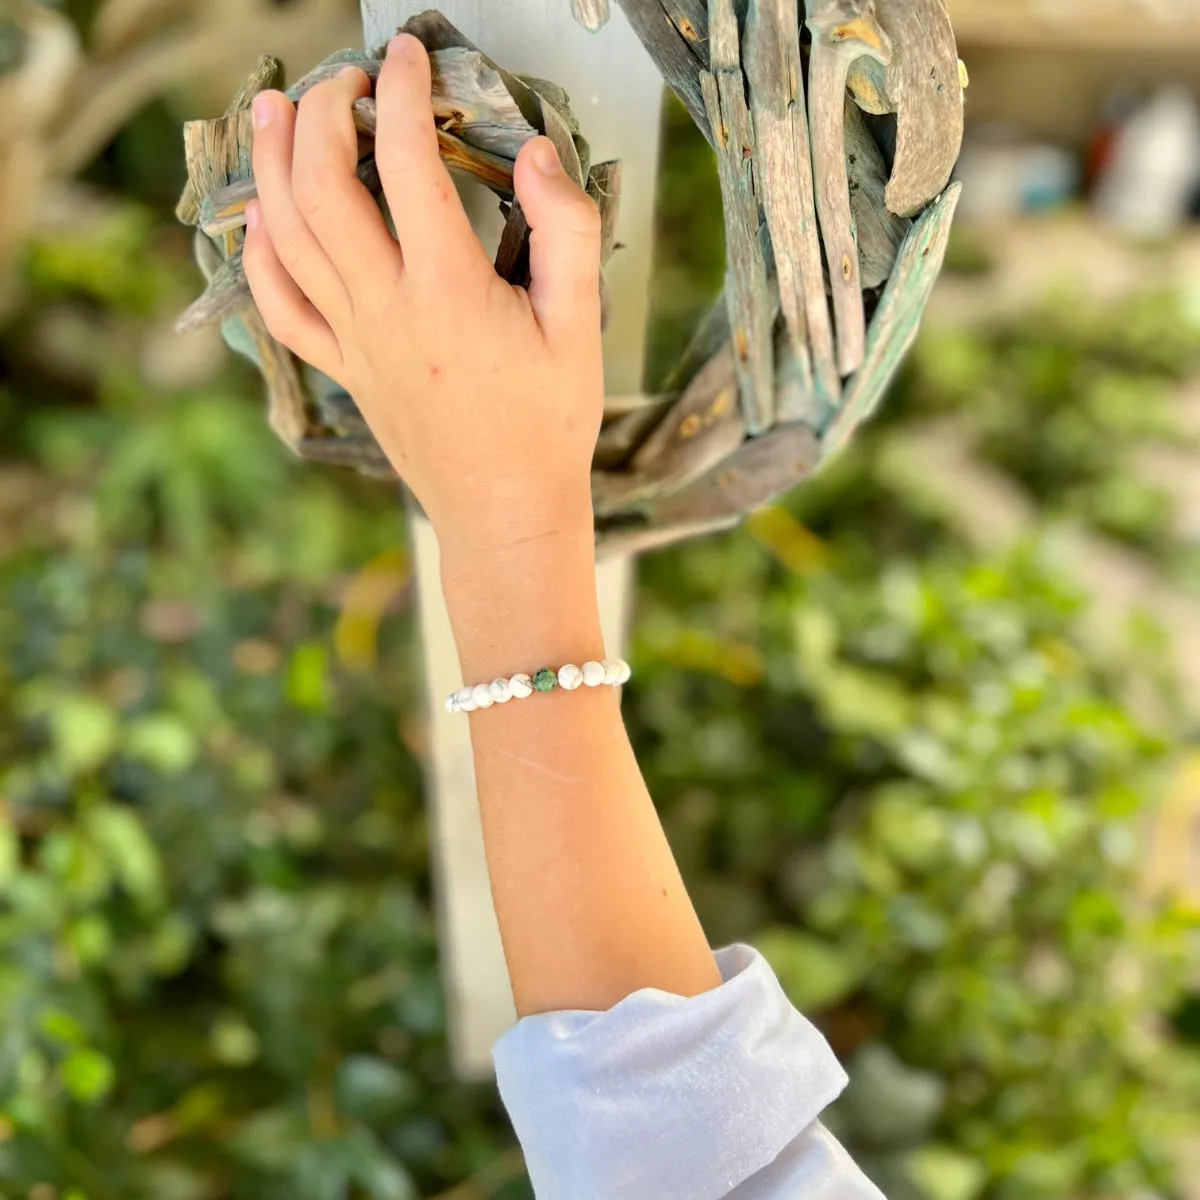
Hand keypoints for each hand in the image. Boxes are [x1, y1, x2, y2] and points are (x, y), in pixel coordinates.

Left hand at [242, 34, 604, 554]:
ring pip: (287, 238)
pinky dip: (260, 256)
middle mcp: (387, 309)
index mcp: (448, 290)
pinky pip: (280, 307)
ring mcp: (356, 342)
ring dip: (271, 166)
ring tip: (272, 110)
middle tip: (341, 79)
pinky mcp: (344, 369)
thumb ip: (568, 231)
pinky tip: (261, 219)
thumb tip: (538, 155)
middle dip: (321, 115)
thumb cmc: (548, 425)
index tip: (406, 55)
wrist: (506, 511)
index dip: (401, 93)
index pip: (406, 162)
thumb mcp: (581, 325)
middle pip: (322, 189)